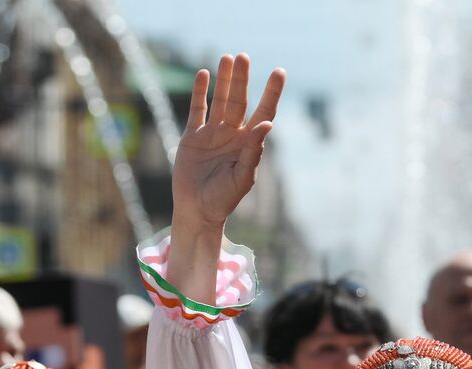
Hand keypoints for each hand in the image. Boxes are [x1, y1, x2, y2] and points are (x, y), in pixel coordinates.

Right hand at [172, 53, 284, 240]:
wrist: (197, 210)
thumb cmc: (223, 199)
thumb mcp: (242, 177)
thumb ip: (254, 151)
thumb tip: (267, 125)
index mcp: (248, 144)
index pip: (263, 112)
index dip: (271, 93)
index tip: (279, 72)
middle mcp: (232, 134)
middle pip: (239, 101)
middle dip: (242, 79)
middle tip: (243, 56)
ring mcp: (212, 133)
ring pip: (219, 100)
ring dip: (224, 80)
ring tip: (227, 58)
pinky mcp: (192, 136)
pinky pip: (197, 110)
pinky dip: (200, 93)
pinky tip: (204, 74)